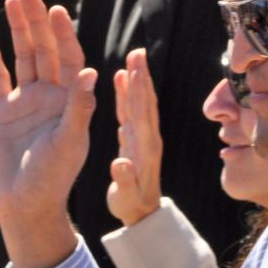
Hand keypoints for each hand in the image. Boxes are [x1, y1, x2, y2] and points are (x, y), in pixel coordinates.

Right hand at [0, 0, 95, 267]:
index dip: (65, 36)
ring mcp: (26, 102)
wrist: (24, 204)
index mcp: (72, 103)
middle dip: (39, 23)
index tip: (58, 11)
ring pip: (22, 58)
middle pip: (45, 52)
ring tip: (11, 1)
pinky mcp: (2, 112)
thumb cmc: (53, 178)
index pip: (71, 61)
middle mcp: (51, 97)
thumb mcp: (70, 142)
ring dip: (17, 31)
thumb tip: (93, 72)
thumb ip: (79, 108)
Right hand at [106, 49, 163, 226]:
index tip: (135, 70)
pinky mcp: (134, 138)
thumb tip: (121, 164)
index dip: (139, 92)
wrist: (142, 215)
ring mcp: (141, 137)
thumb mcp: (126, 197)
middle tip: (138, 52)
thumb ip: (124, 180)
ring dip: (136, 80)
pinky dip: (127, 92)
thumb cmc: (132, 207)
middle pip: (144, 102)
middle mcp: (146, 138)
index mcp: (144, 149)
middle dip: (141, 77)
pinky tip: (121, 77)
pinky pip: (131, 110)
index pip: (142, 115)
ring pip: (139, 103)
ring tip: (133, 57)